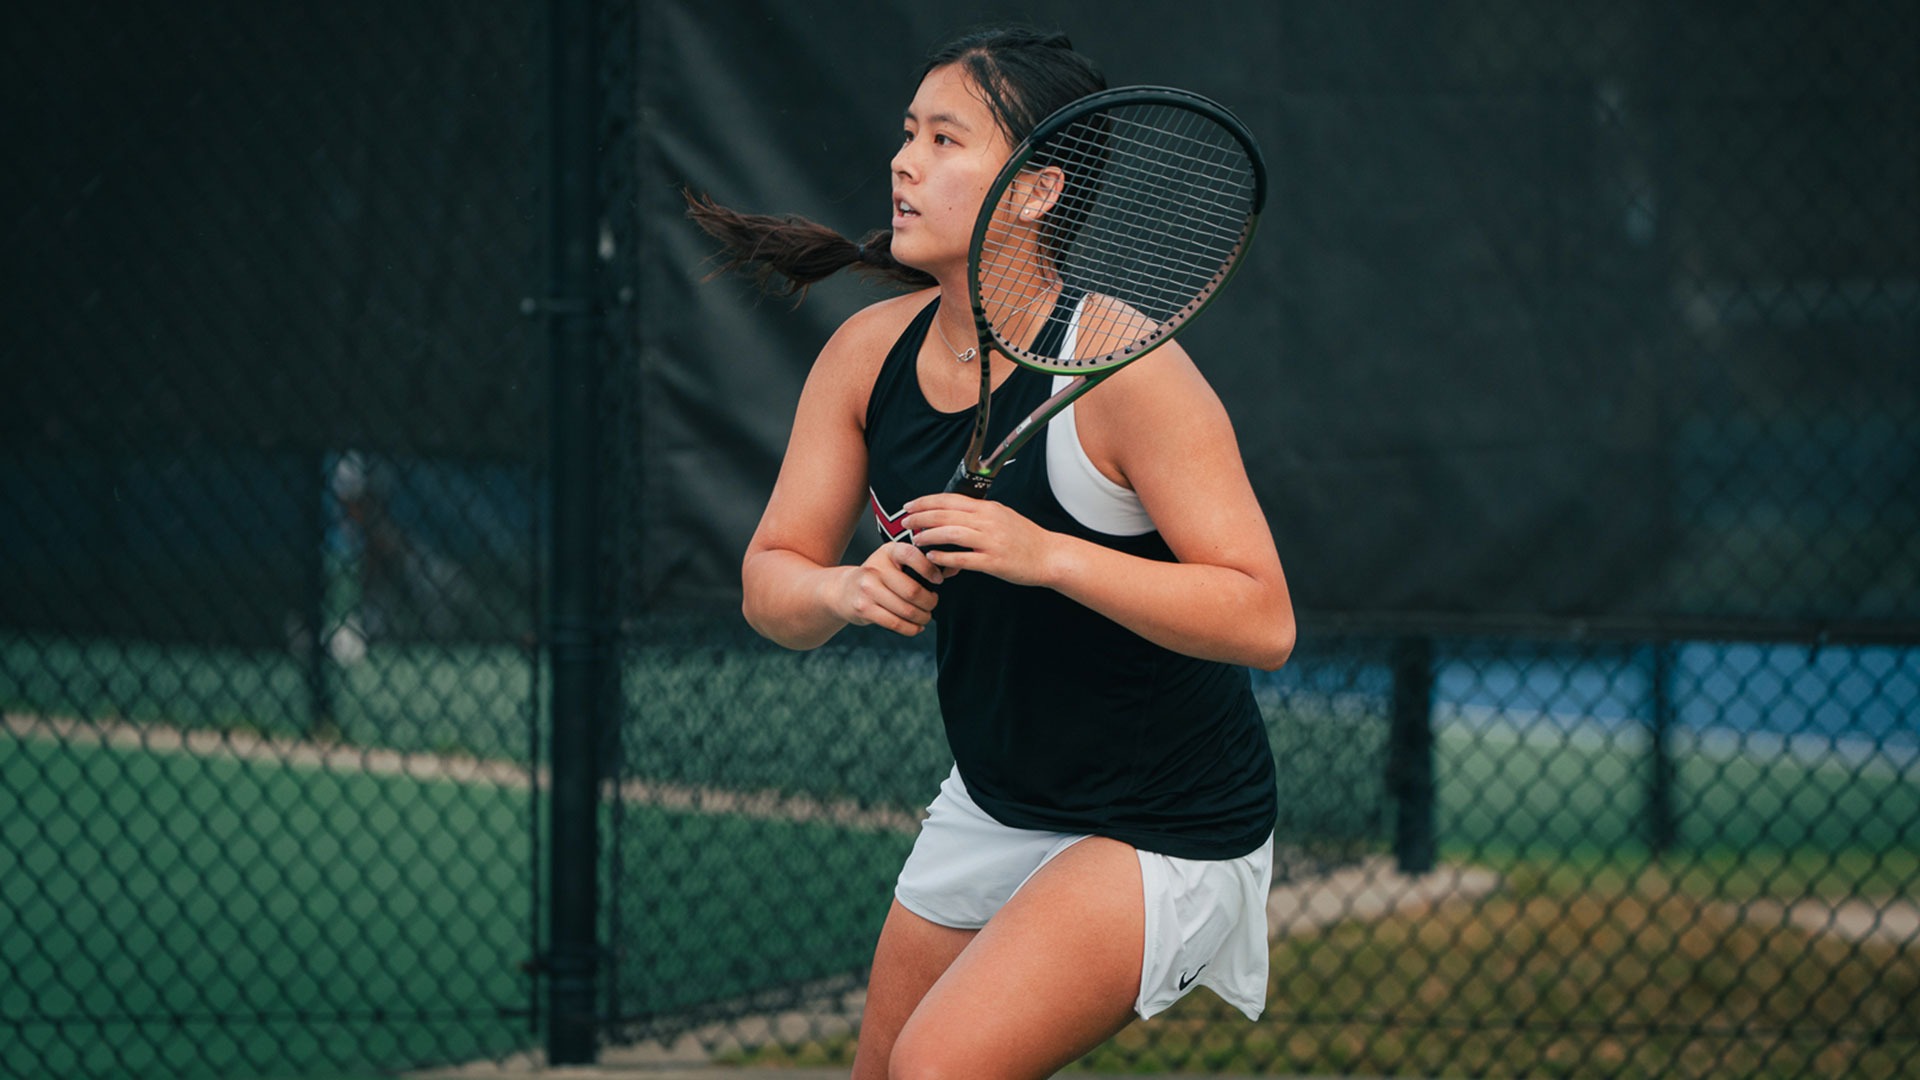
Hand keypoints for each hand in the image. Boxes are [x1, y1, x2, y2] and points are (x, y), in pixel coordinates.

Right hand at [828, 539, 944, 636]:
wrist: (845, 590)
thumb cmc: (879, 576)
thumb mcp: (893, 561)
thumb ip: (917, 562)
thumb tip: (951, 570)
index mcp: (888, 551)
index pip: (912, 555)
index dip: (930, 569)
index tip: (939, 580)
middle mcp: (875, 568)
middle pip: (912, 591)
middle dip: (930, 602)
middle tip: (933, 604)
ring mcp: (867, 589)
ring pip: (905, 610)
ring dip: (922, 618)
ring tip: (926, 617)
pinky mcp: (863, 608)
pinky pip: (895, 623)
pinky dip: (911, 628)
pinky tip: (916, 627)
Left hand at [903, 494, 1057, 586]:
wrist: (1050, 555)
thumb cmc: (1026, 538)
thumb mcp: (1003, 516)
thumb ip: (979, 514)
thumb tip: (954, 514)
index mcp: (988, 508)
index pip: (950, 499)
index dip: (926, 502)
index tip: (910, 506)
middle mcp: (987, 521)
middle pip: (946, 514)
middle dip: (921, 517)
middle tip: (906, 522)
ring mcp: (990, 541)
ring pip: (951, 534)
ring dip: (929, 536)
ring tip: (916, 540)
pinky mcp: (993, 562)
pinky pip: (963, 558)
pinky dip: (944, 557)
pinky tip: (933, 557)